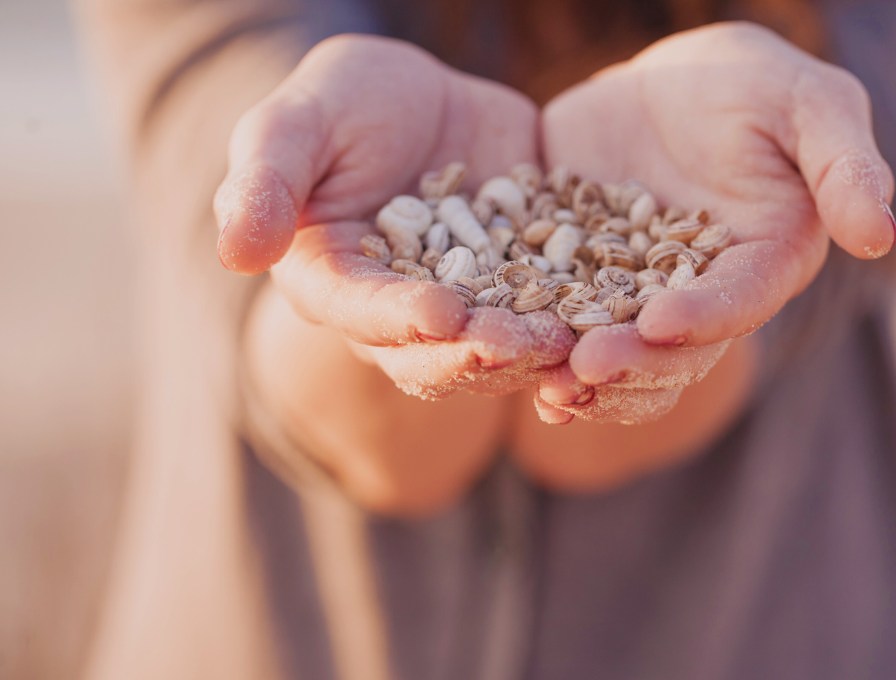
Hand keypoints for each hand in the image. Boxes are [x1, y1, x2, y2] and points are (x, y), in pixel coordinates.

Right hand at [217, 35, 572, 401]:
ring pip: (497, 348)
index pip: (360, 311)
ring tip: (576, 339)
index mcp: (334, 282)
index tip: (441, 313)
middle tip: (523, 344)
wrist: (421, 97)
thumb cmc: (342, 102)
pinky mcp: (521, 288)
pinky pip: (551, 315)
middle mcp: (399, 312)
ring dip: (534, 352)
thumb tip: (235, 252)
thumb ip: (267, 179)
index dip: (398, 318)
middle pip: (433, 351)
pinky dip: (580, 323)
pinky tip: (617, 320)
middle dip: (478, 353)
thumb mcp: (298, 121)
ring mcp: (466, 307)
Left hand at [535, 22, 895, 422]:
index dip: (705, 316)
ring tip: (542, 386)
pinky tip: (502, 360)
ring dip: (583, 376)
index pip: (741, 301)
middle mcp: (706, 294)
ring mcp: (642, 295)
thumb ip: (844, 165)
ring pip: (619, 353)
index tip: (659, 322)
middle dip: (631, 363)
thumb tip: (881, 237)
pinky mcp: (584, 282)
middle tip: (580, 370)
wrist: (670, 80)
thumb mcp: (807, 103)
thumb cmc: (753, 82)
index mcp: (766, 261)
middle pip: (675, 348)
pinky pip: (563, 323)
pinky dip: (539, 346)